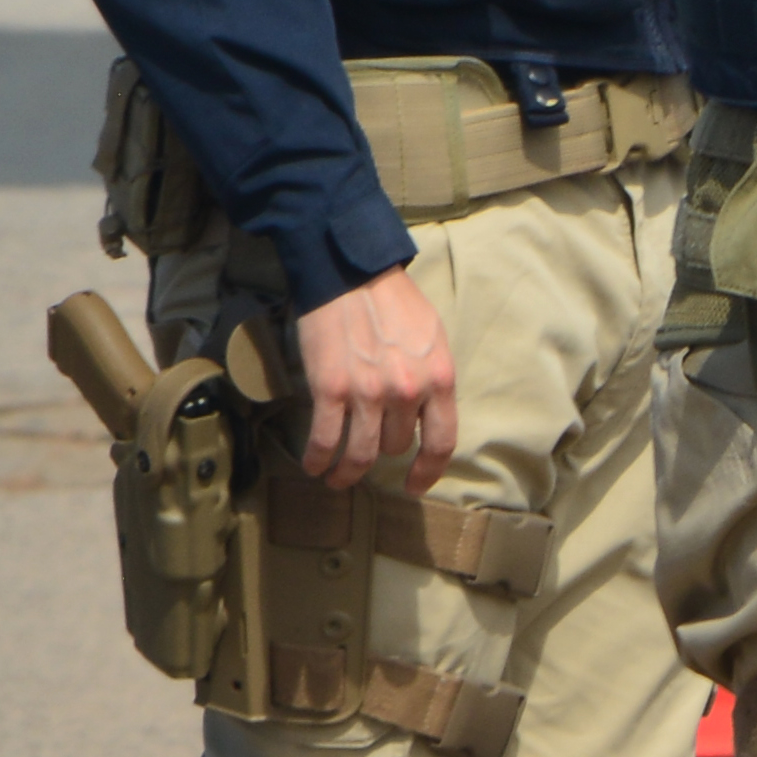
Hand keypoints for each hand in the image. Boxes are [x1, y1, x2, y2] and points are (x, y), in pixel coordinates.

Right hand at [279, 260, 459, 492]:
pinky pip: (326, 440)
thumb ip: (432, 378)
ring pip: (361, 454)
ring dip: (347, 472)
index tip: (414, 484)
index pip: (441, 441)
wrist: (349, 272)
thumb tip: (426, 414)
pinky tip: (314, 467)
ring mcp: (368, 393)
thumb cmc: (393, 301)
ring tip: (337, 479)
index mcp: (439, 378)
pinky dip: (319, 460)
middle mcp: (408, 391)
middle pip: (394, 446)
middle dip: (381, 448)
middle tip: (365, 446)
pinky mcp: (331, 390)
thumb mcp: (432, 338)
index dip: (428, 471)